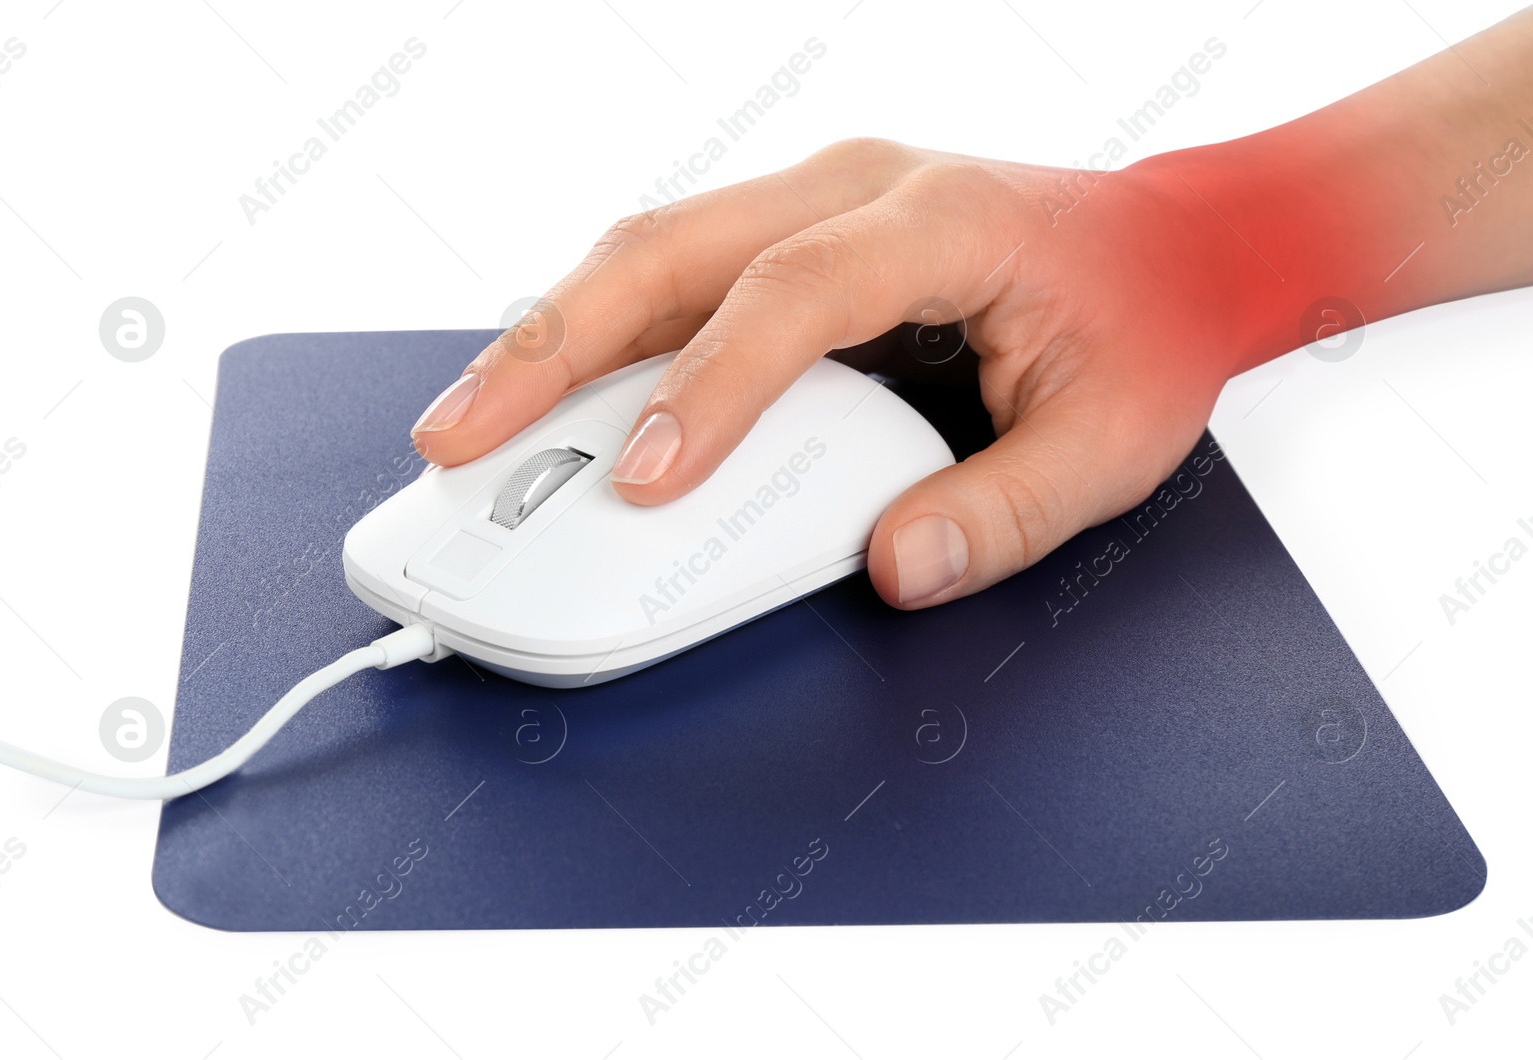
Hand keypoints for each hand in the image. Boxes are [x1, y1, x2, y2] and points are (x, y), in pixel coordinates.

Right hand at [410, 138, 1259, 608]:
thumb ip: (1007, 510)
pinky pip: (669, 278)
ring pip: (644, 253)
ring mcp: (810, 204)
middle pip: (665, 246)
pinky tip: (547, 402)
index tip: (639, 479)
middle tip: (458, 439)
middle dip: (547, 347)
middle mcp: (853, 188)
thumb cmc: (1144, 323)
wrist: (1175, 243)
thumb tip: (894, 566)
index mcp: (940, 219)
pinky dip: (597, 342)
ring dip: (547, 339)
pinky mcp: (787, 238)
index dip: (703, 386)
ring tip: (467, 427)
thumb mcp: (1113, 440)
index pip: (792, 293)